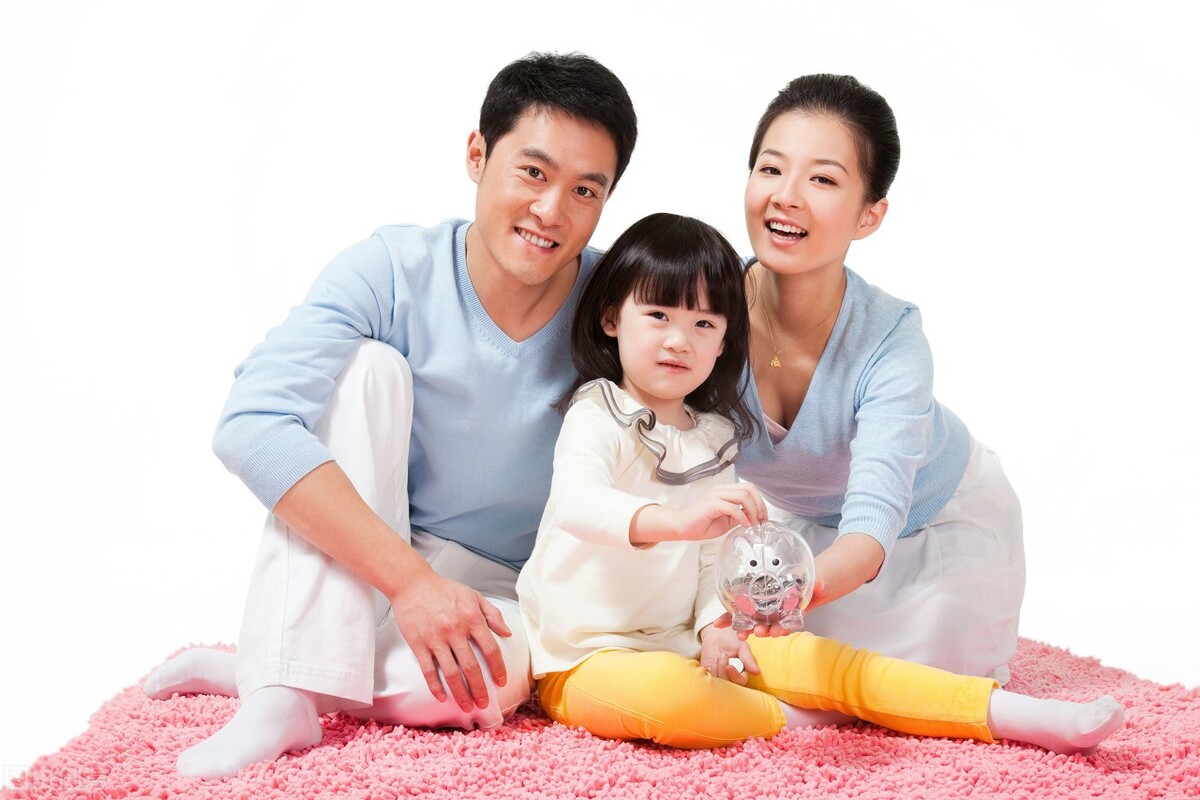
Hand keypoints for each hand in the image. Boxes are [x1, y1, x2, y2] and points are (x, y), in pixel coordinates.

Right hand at [389, 569, 510, 711]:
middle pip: (472, 667)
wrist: (412, 584)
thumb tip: (508, 633)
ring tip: (467, 707)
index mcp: (472, 618)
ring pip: (451, 673)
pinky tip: (442, 698)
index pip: (490, 649)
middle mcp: (455, 630)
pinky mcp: (419, 644)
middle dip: (480, 689)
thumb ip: (493, 614)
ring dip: (460, 693)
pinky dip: (435, 686)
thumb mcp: (474, 596)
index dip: (498, 668)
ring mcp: (436, 639)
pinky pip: (428, 670)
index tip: (502, 682)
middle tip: (485, 704)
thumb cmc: (445, 590)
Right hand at [672, 483, 767, 540]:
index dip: (760, 502)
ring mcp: (716, 495)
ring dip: (753, 510)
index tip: (763, 517)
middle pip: (749, 489)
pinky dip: (742, 517)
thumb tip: (753, 517)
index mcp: (725, 491)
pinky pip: (733, 507)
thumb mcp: (726, 521)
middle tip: (761, 519)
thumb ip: (738, 516)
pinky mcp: (711, 504)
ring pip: (743, 495)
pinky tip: (744, 525)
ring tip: (753, 523)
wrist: (681, 527)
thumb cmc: (700, 524)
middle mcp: (721, 490)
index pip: (749, 488)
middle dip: (760, 504)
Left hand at [699, 623, 759, 684]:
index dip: (735, 676)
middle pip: (729, 685)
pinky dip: (710, 670)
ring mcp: (720, 676)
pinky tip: (713, 660)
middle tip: (722, 655)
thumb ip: (748, 659)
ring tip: (718, 656)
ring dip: (717, 669)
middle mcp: (731, 677)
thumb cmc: (731, 639)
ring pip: (718, 683)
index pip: (741, 681)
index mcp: (742, 671)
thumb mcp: (741, 647)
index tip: (729, 666)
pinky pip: (709, 679)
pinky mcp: (710, 675)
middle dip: (723, 670)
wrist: (716, 634)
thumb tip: (757, 672)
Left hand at [711, 578, 826, 639]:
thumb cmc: (813, 585)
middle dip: (761, 631)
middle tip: (756, 632)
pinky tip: (720, 622)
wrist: (805, 580)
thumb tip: (822, 586)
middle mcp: (778, 615)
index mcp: (793, 614)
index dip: (781, 630)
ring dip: (745, 627)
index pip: (787, 625)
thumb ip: (821, 587)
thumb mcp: (820, 586)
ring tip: (739, 632)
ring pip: (754, 621)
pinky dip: (731, 616)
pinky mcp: (755, 604)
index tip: (775, 632)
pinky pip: (742, 611)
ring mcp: (766, 611)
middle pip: (768, 626)